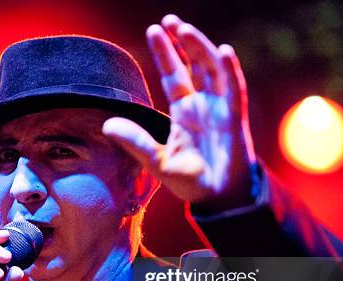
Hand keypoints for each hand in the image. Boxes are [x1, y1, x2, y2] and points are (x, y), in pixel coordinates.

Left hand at [103, 14, 256, 209]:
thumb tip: (107, 124)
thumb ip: (136, 142)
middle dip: (182, 42)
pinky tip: (223, 51)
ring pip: (212, 71)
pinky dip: (229, 71)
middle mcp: (202, 105)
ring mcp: (220, 109)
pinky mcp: (235, 119)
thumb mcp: (157, 161)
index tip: (154, 30)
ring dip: (200, 49)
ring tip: (183, 29)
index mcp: (184, 112)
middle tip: (169, 20)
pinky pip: (234, 90)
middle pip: (193, 65)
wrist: (217, 199)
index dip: (165, 53)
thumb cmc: (190, 180)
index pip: (173, 75)